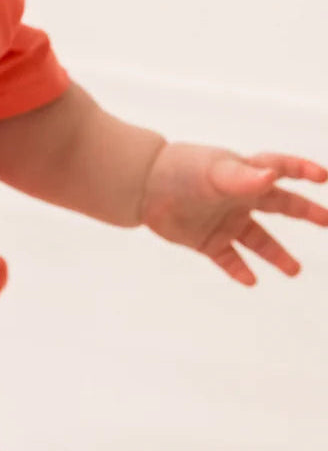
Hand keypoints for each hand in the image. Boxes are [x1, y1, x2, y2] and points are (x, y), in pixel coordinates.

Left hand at [139, 143, 327, 284]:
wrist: (140, 187)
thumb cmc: (179, 170)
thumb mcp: (214, 172)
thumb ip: (243, 177)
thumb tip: (272, 175)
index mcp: (244, 176)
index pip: (280, 169)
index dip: (301, 170)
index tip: (322, 176)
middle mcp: (238, 199)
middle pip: (281, 206)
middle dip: (306, 212)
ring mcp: (223, 220)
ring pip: (257, 239)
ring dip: (276, 254)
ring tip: (295, 270)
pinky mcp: (205, 240)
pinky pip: (228, 258)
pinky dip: (239, 270)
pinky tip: (251, 281)